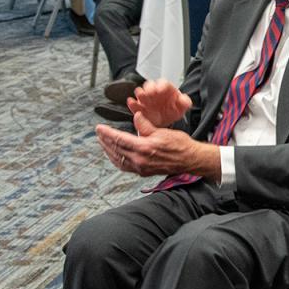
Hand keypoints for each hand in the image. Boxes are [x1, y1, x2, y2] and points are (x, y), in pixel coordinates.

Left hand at [95, 116, 218, 178]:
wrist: (190, 159)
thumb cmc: (180, 145)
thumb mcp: (162, 131)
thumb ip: (145, 125)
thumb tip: (136, 116)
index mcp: (144, 148)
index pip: (119, 139)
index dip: (107, 133)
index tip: (99, 128)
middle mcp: (140, 160)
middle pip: (116, 150)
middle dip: (105, 140)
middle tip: (98, 133)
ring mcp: (141, 168)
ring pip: (118, 159)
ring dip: (108, 151)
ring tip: (102, 143)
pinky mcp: (143, 172)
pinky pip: (125, 166)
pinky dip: (116, 160)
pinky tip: (114, 155)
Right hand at [127, 79, 190, 128]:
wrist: (165, 122)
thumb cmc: (173, 111)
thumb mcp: (181, 107)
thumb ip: (185, 102)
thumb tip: (184, 99)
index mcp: (165, 89)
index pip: (163, 83)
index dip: (161, 85)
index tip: (160, 90)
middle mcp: (154, 91)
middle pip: (149, 85)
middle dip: (149, 88)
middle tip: (149, 93)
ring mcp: (145, 99)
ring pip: (140, 92)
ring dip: (140, 94)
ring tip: (140, 97)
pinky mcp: (139, 107)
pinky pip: (133, 103)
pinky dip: (132, 103)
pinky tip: (131, 103)